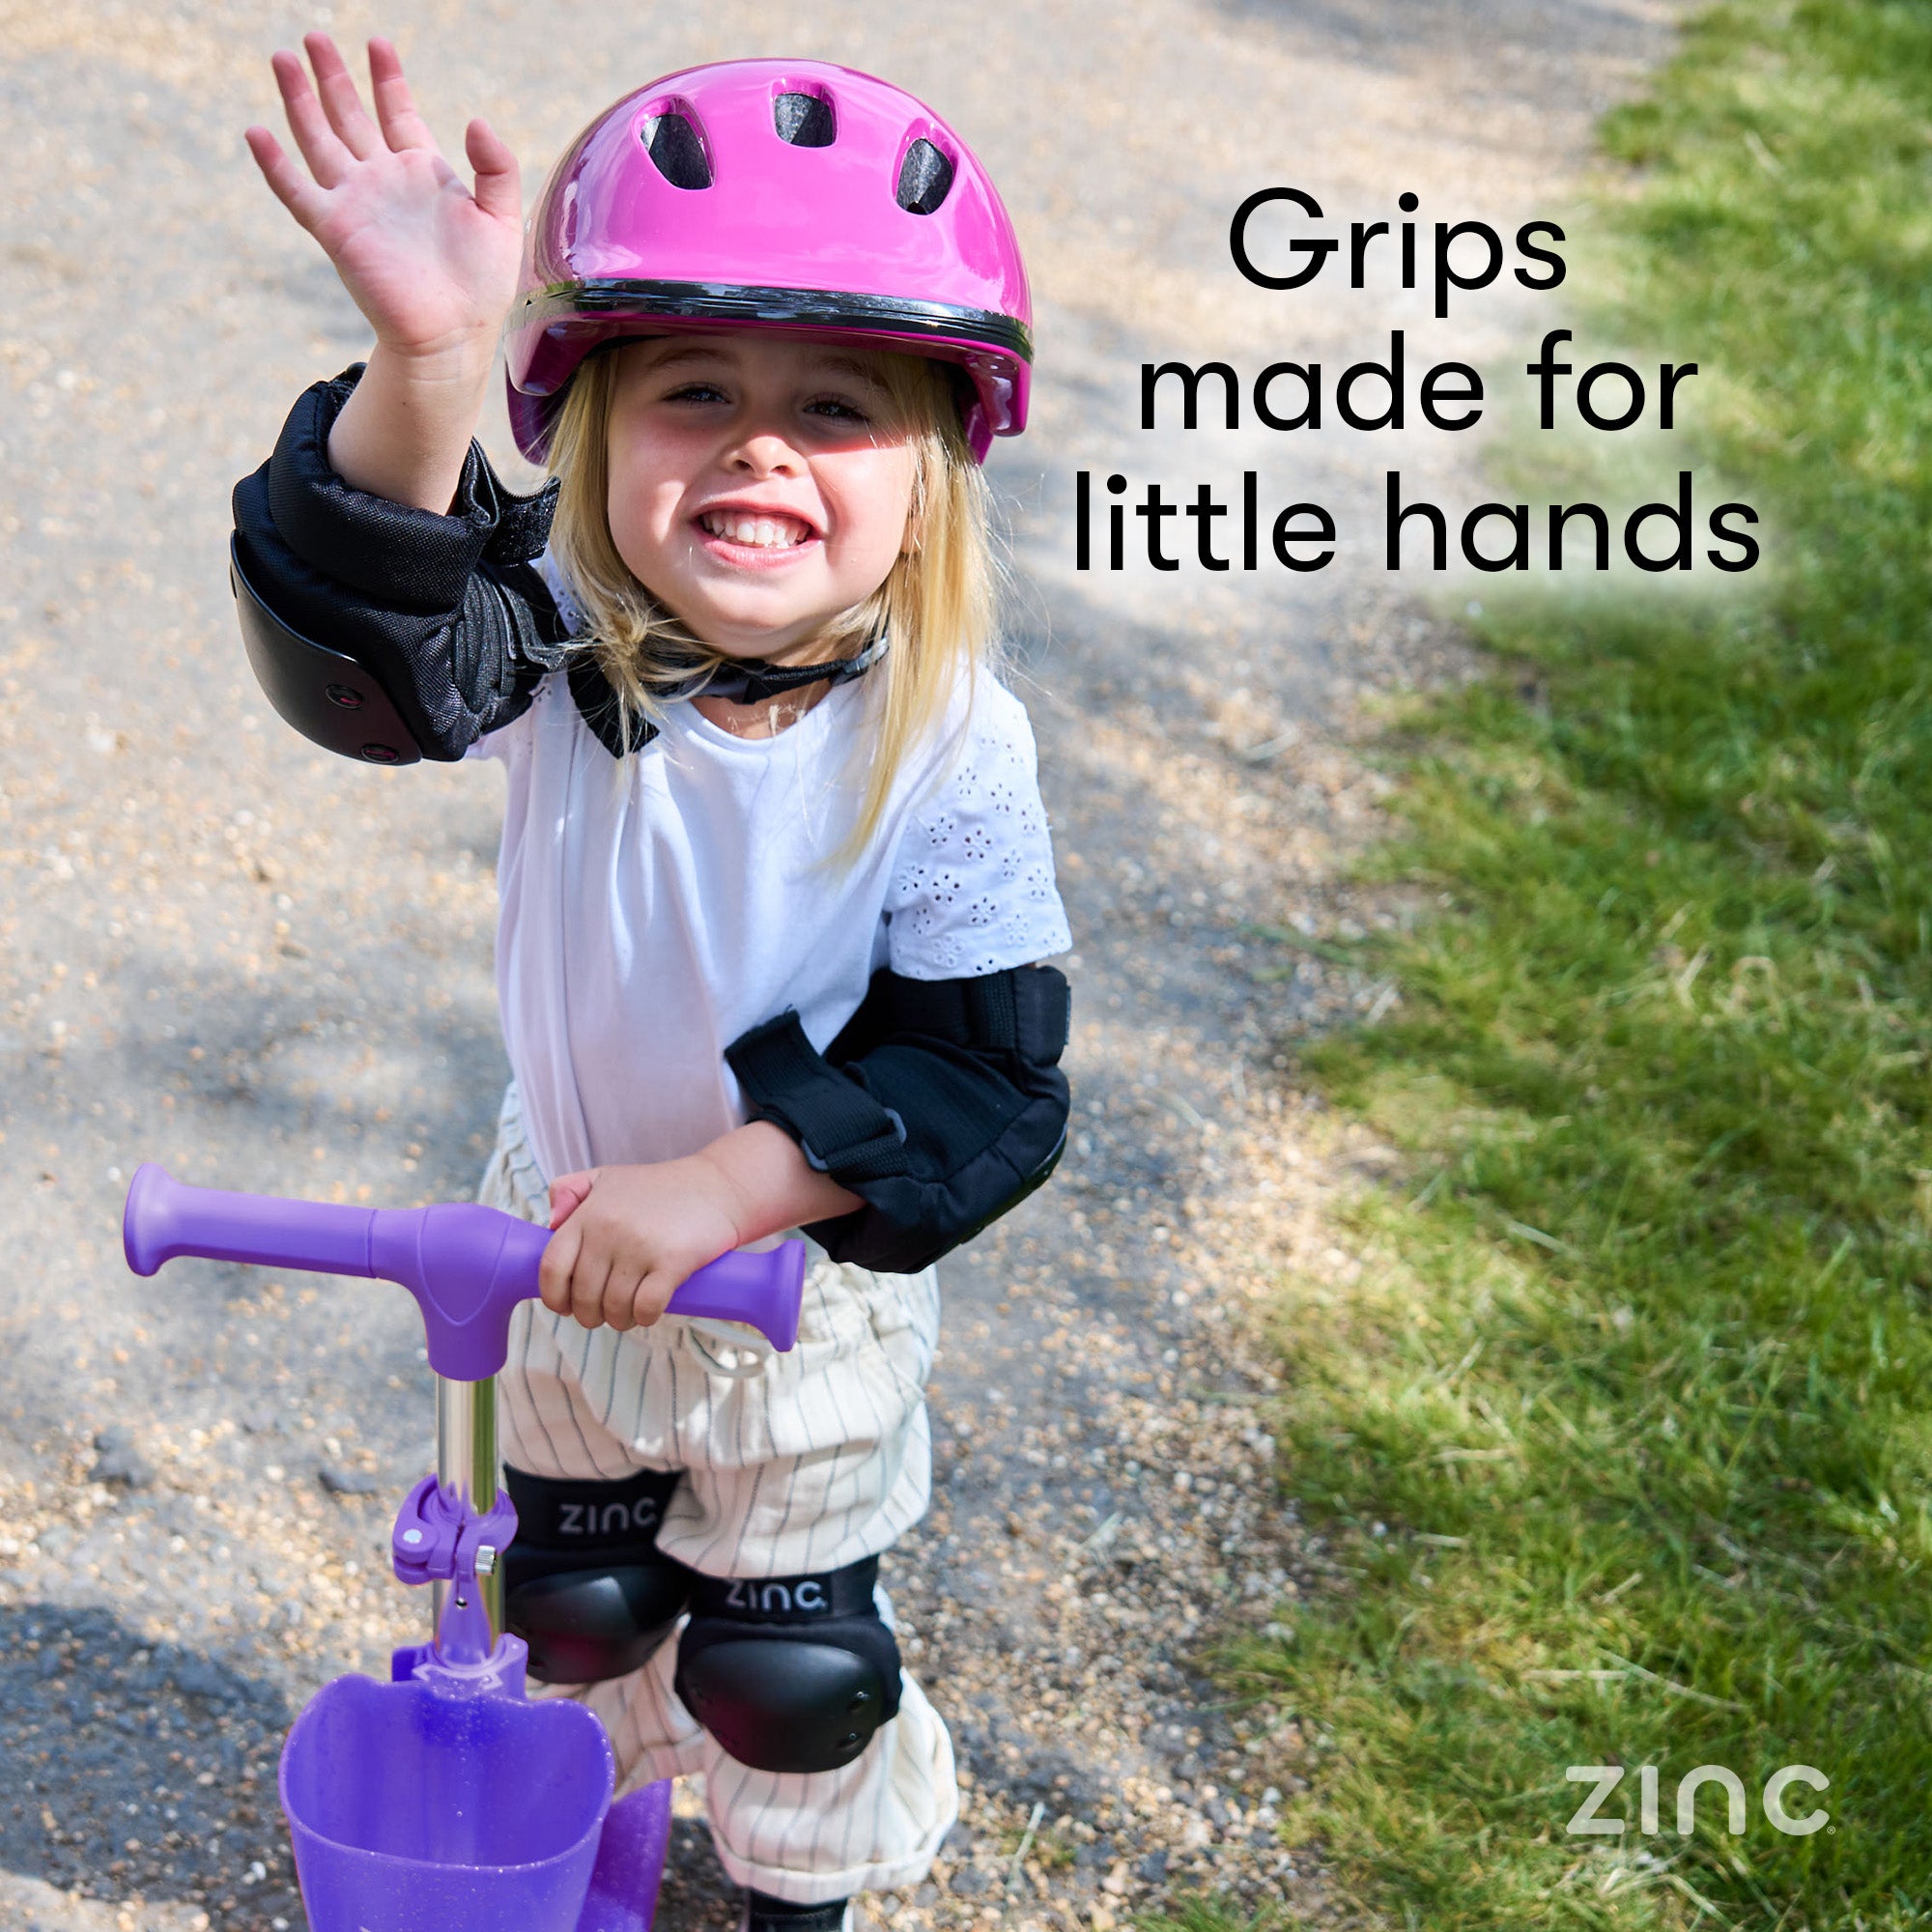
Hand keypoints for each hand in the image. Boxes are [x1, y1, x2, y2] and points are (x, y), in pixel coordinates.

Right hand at [245, 34, 521, 375]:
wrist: (455, 333)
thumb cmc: (481, 284)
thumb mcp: (501, 218)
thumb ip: (496, 167)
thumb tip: (475, 120)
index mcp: (422, 172)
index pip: (397, 112)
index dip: (387, 78)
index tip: (379, 43)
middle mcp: (383, 180)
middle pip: (349, 116)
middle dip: (332, 77)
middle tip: (314, 35)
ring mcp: (356, 202)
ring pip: (318, 140)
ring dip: (300, 101)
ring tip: (283, 59)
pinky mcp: (336, 231)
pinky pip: (297, 192)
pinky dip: (275, 164)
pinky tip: (257, 132)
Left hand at [538, 1158, 748, 1333]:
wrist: (719, 1187)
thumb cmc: (660, 1187)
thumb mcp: (607, 1177)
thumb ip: (570, 1190)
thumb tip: (550, 1224)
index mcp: (589, 1213)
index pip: (552, 1266)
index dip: (554, 1296)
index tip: (565, 1306)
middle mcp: (609, 1229)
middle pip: (584, 1296)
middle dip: (590, 1315)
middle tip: (602, 1315)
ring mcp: (640, 1246)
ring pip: (614, 1307)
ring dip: (619, 1320)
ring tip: (627, 1315)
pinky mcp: (672, 1262)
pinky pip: (645, 1308)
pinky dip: (644, 1317)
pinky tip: (648, 1312)